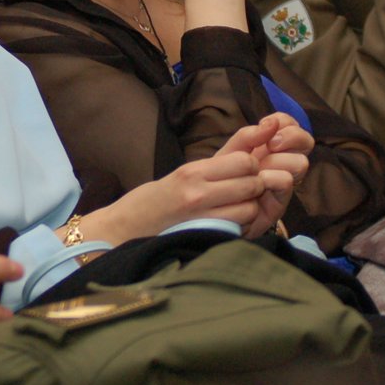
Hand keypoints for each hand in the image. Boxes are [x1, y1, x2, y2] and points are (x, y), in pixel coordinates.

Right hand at [85, 152, 269, 243]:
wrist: (127, 227)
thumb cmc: (157, 200)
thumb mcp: (183, 174)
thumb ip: (216, 165)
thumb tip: (250, 151)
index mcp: (193, 171)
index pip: (243, 161)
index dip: (251, 166)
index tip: (245, 173)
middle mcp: (197, 190)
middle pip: (251, 182)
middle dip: (256, 186)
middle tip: (246, 192)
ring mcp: (200, 215)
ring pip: (249, 207)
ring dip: (250, 208)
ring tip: (238, 209)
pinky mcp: (203, 233)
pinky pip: (238, 227)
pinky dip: (241, 226)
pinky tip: (230, 224)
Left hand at [217, 115, 307, 234]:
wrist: (211, 211)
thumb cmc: (220, 178)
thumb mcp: (230, 153)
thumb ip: (247, 136)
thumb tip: (270, 121)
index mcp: (270, 145)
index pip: (290, 124)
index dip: (284, 122)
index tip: (266, 126)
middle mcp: (282, 160)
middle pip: (305, 140)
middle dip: (290, 137)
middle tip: (271, 145)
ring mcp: (283, 180)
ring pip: (300, 162)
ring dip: (278, 160)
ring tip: (259, 169)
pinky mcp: (280, 201)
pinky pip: (287, 181)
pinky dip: (273, 178)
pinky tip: (259, 181)